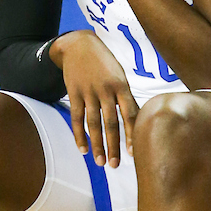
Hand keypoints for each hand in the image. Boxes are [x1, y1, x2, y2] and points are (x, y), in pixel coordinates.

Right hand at [50, 30, 137, 167]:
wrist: (79, 44)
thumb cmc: (105, 63)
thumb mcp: (119, 75)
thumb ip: (126, 98)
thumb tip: (137, 122)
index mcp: (122, 85)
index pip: (130, 113)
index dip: (132, 134)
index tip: (134, 153)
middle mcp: (106, 89)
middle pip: (111, 123)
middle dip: (114, 146)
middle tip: (115, 165)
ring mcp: (88, 91)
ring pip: (93, 123)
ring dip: (97, 145)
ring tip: (100, 162)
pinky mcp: (74, 92)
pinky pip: (77, 118)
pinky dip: (79, 135)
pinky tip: (83, 150)